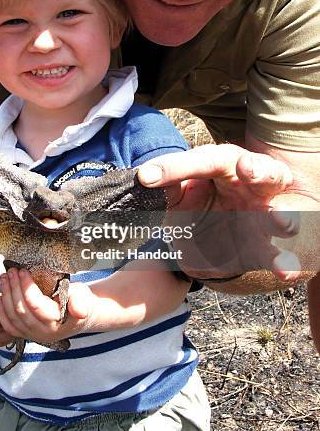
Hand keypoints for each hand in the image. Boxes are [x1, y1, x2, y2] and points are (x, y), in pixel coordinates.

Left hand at [0, 268, 91, 346]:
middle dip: (13, 288)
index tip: (23, 271)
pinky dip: (2, 311)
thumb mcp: (83, 295)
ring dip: (6, 296)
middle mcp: (44, 332)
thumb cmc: (81, 301)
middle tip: (11, 271)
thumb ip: (79, 301)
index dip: (26, 287)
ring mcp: (34, 335)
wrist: (81, 314)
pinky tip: (1, 296)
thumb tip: (79, 311)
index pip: (36, 305)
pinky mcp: (26, 334)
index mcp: (57, 322)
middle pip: (21, 311)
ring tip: (4, 278)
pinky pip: (9, 326)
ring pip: (12, 318)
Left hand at [137, 144, 297, 279]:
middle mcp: (251, 184)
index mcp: (223, 165)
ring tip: (280, 220)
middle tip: (246, 169)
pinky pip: (275, 255)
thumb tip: (145, 180)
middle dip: (256, 170)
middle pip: (261, 171)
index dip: (177, 166)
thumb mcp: (178, 194)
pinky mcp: (262, 247)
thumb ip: (167, 187)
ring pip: (280, 213)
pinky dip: (283, 263)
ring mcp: (263, 216)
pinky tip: (284, 270)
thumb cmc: (197, 204)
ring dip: (282, 217)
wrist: (211, 241)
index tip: (150, 175)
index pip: (204, 160)